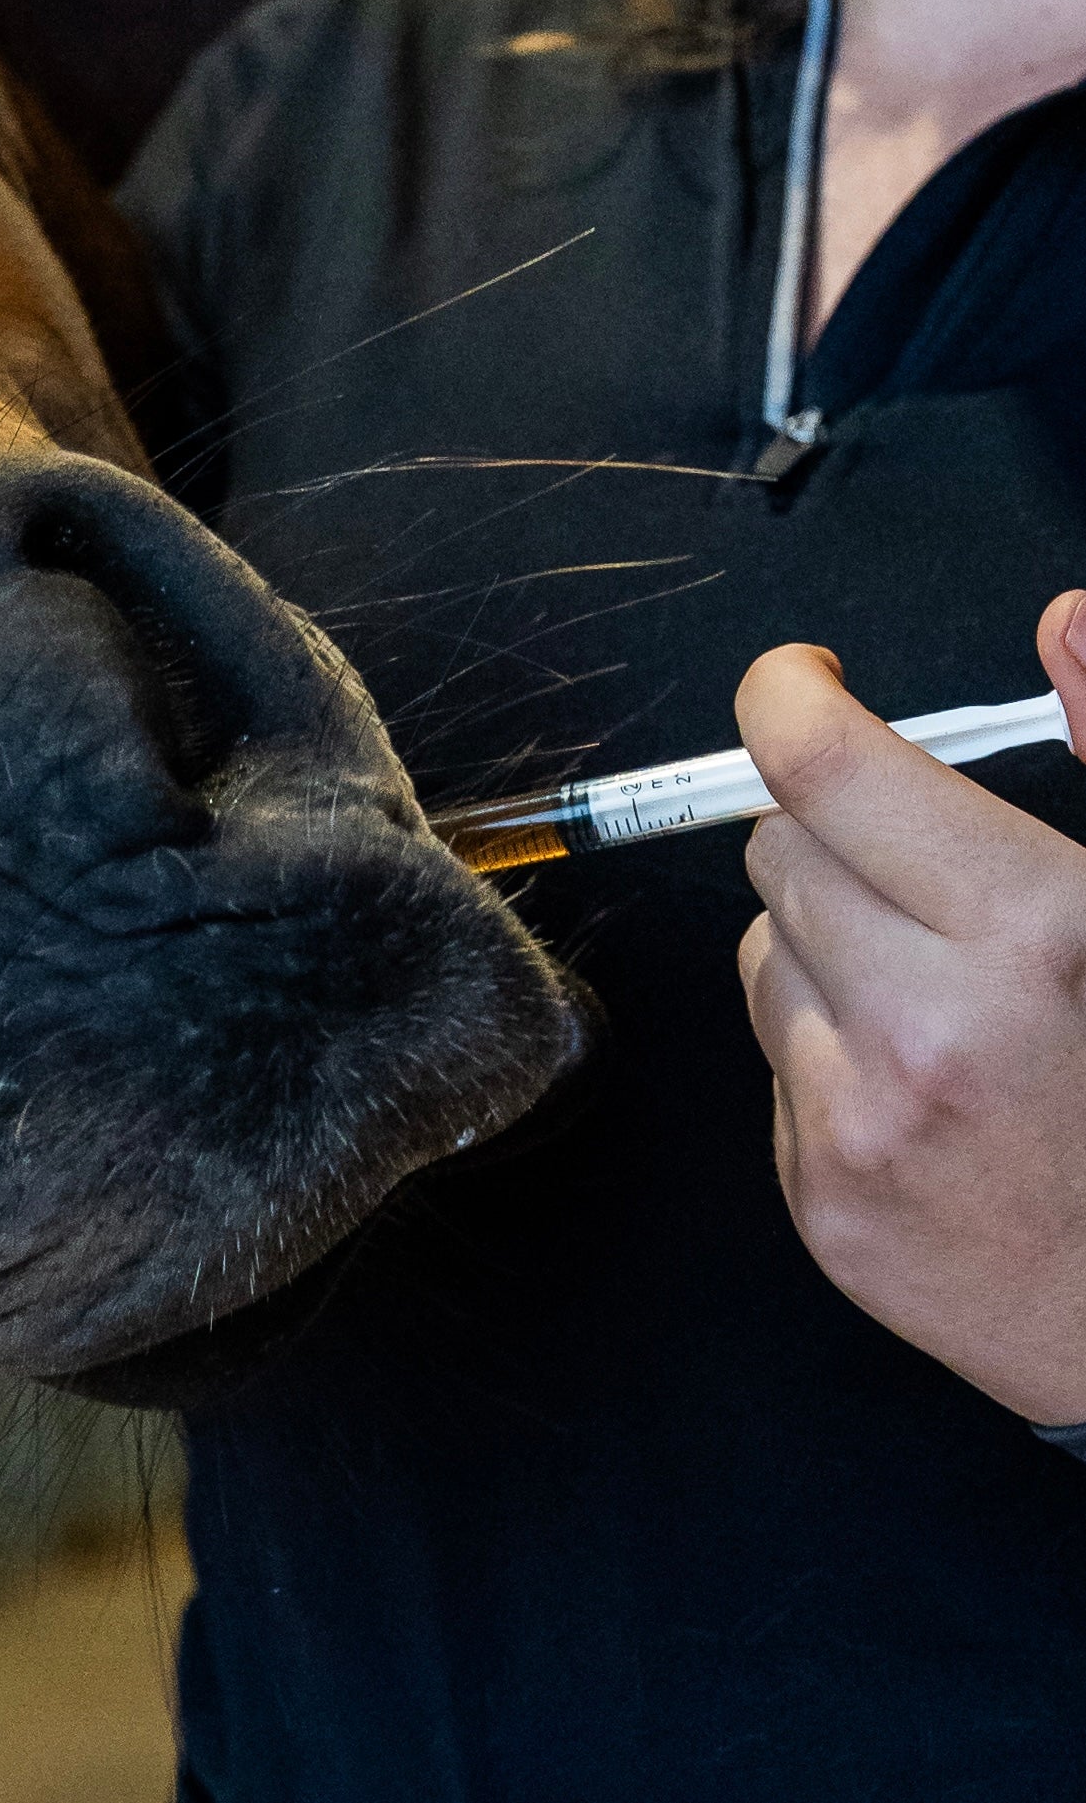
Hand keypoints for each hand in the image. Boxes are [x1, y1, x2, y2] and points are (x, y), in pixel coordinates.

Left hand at [735, 600, 1085, 1428]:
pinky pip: (772, 1062)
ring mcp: (865, 1124)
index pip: (820, 763)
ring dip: (832, 949)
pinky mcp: (825, 1202)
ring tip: (959, 1005)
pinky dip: (833, 1054)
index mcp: (1035, 935)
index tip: (806, 682)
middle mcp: (932, 1027)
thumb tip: (1063, 617)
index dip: (791, 695)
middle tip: (940, 882)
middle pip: (781, 846)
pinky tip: (942, 1096)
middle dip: (843, 837)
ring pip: (762, 950)